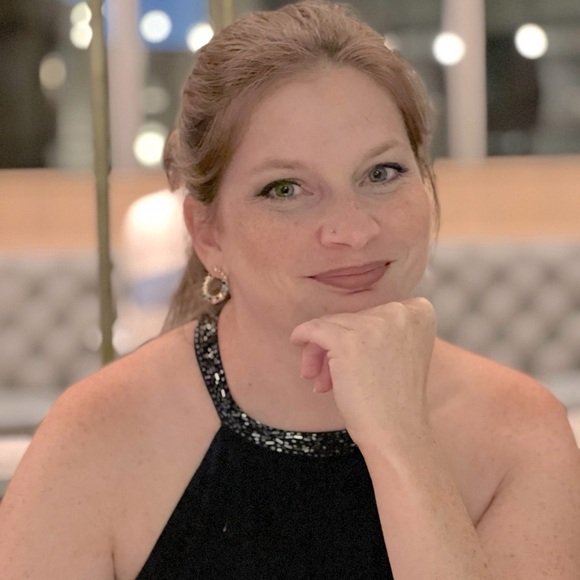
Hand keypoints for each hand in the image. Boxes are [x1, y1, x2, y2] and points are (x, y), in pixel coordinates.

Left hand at [290, 298, 435, 444]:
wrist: (397, 433)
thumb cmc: (394, 400)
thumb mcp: (399, 353)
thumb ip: (380, 330)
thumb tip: (335, 320)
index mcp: (417, 313)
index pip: (374, 312)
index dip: (360, 335)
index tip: (359, 360)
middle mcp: (399, 313)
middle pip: (352, 318)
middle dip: (337, 346)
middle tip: (329, 377)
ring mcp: (374, 325)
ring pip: (332, 325)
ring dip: (321, 352)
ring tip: (321, 382)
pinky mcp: (348, 341)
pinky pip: (315, 329)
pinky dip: (302, 335)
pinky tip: (296, 342)